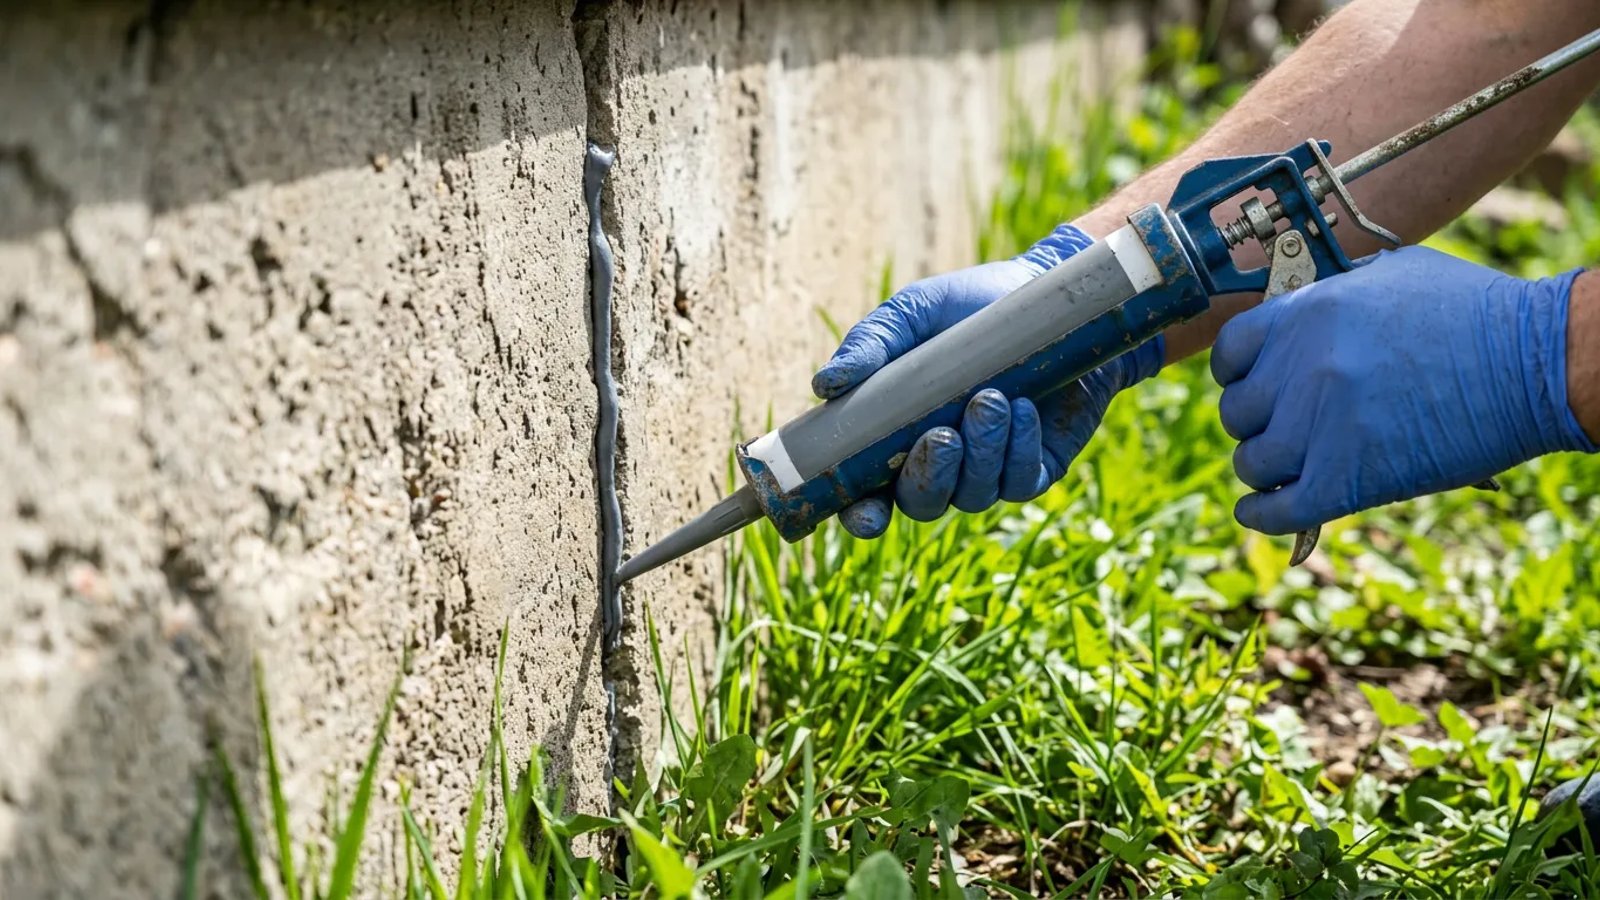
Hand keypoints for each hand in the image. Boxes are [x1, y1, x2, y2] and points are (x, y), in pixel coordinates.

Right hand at [811, 224, 1164, 538]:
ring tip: (990, 398)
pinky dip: (1019, 449)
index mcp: (896, 438)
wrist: (1048, 296)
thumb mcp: (914, 313)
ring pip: (973, 495)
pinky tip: (1022, 409)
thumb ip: (870, 344)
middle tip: (942, 434)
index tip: (866, 513)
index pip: (868, 498)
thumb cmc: (970, 306)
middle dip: (929, 477)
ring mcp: (988, 470)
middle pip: (921, 504)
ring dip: (980, 453)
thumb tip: (824, 385)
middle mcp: (940, 464)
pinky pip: (1021, 481)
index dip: (862, 515)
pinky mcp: (1037, 466)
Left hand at [1211, 246, 1593, 534]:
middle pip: (1237, 412)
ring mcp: (1320, 426)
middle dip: (1257, 423)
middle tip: (1285, 428)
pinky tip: (1261, 510)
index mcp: (1306, 314)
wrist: (1536, 363)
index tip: (1249, 386)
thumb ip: (1331, 297)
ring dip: (1265, 468)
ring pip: (1252, 463)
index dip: (1236, 374)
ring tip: (1289, 466)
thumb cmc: (1475, 313)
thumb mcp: (1392, 276)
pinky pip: (1276, 509)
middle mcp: (1302, 369)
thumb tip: (1299, 316)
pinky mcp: (1347, 480)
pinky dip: (1262, 514)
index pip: (1231, 352)